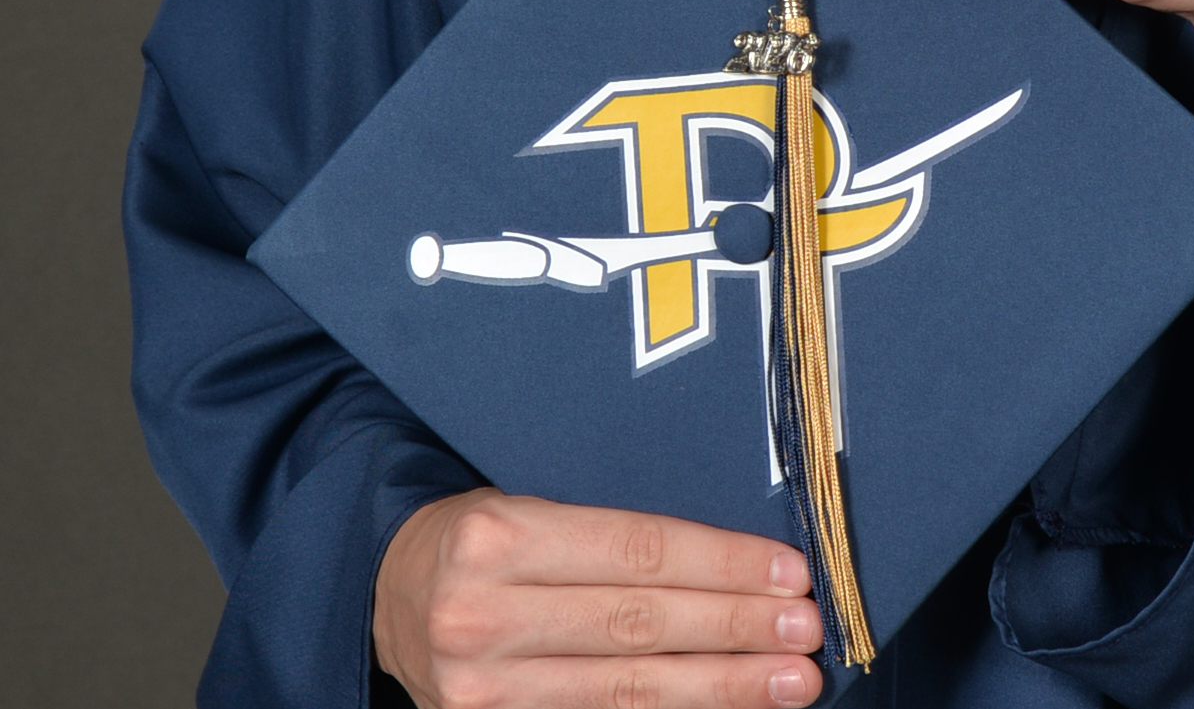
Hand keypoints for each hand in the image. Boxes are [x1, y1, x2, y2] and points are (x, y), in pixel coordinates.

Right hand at [373, 489, 822, 707]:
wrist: (385, 597)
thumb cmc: (478, 539)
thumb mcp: (524, 506)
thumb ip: (606, 533)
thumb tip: (729, 559)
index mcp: (496, 536)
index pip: (635, 552)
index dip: (720, 563)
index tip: (789, 571)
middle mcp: (483, 617)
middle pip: (638, 626)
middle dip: (736, 629)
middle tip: (808, 630)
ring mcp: (481, 692)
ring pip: (627, 691)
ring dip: (721, 687)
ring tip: (790, 682)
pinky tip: (720, 708)